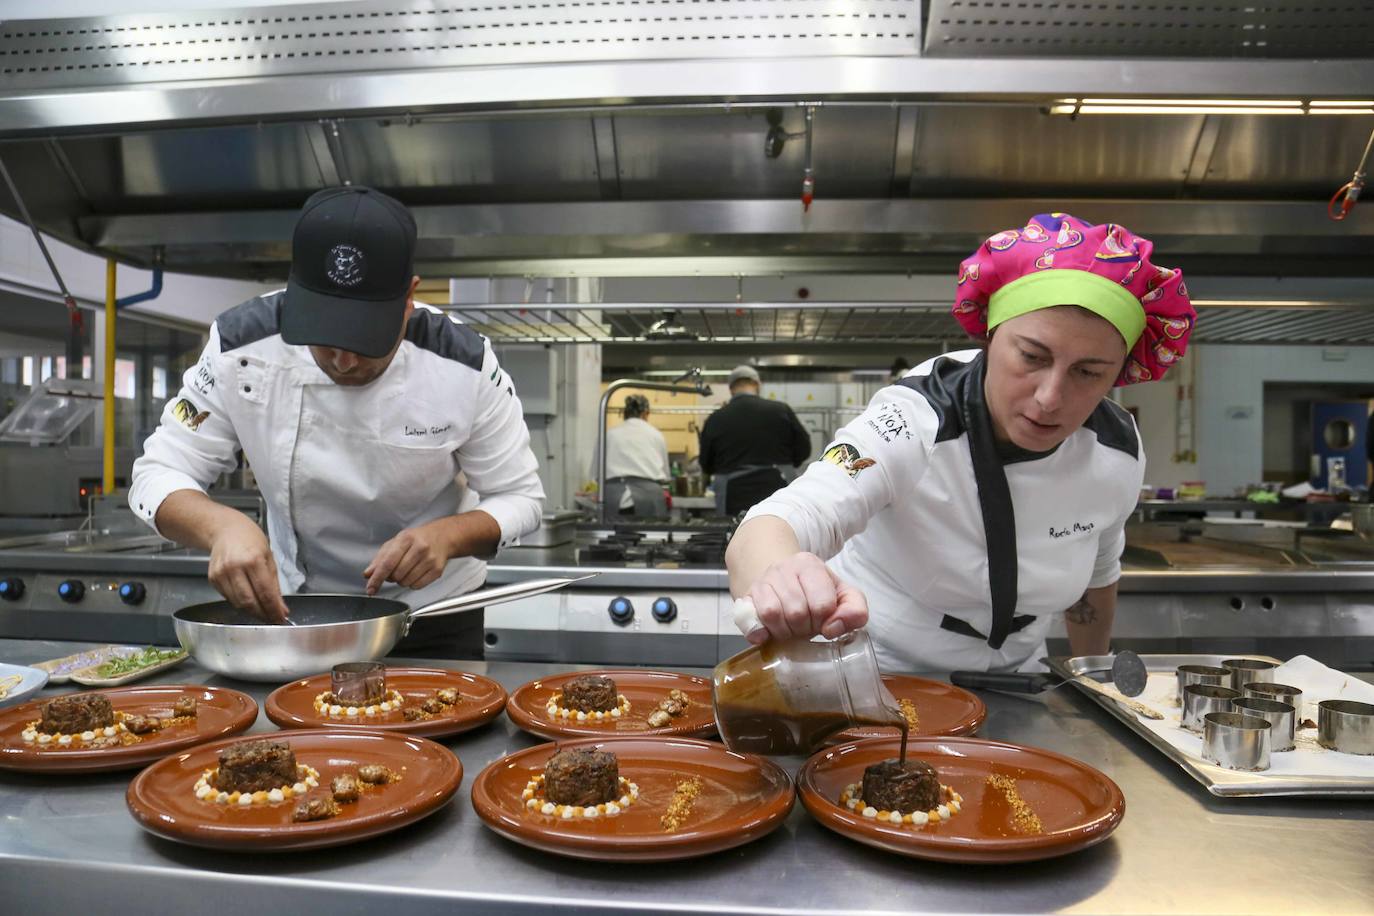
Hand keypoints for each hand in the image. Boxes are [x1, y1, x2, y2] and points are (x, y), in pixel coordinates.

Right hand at [207, 514, 289, 623]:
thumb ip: (274, 584)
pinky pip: (228, 598)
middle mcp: (235, 568)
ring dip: (252, 612)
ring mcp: (221, 574)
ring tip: (263, 611)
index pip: (265, 593)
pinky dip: (240, 603)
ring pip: (237, 603)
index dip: (274, 609)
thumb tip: (281, 608)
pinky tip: (248, 599)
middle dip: (263, 615)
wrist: (225, 530)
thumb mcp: (269, 557)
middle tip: (273, 619)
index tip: (281, 618)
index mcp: (253, 560)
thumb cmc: (250, 540)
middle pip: (249, 602)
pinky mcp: (213, 579)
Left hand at [363, 521, 452, 594]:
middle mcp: (420, 548)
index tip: (370, 589)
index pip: (388, 563)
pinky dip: (412, 583)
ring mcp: (430, 560)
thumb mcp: (396, 542)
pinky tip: (416, 573)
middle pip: (397, 575)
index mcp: (406, 539)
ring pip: (406, 582)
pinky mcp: (437, 570)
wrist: (442, 537)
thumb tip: (368, 574)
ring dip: (402, 580)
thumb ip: (380, 558)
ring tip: (408, 569)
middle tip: (396, 569)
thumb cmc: (416, 539)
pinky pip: (417, 586)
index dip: (377, 578)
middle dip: (392, 577)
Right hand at [743, 552, 868, 644]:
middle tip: (806, 626)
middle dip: (804, 628)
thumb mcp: (843, 596)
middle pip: (796, 612)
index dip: (825, 620)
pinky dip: (761, 633)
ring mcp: (761, 582)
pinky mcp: (745, 598)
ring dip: (784, 631)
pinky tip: (769, 633)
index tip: (822, 620)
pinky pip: (751, 621)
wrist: (782, 579)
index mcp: (809, 564)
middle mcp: (782, 568)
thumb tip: (833, 628)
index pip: (822, 604)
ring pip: (772, 615)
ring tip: (790, 629)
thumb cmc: (815, 592)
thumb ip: (855, 610)